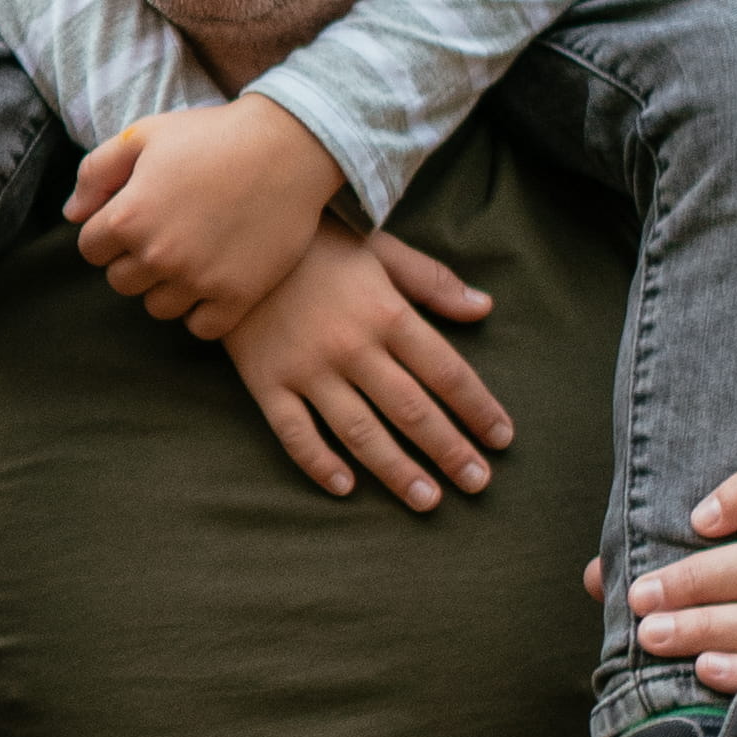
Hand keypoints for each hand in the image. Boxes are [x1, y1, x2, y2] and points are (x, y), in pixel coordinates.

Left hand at [69, 95, 340, 334]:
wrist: (290, 147)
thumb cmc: (213, 135)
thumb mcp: (144, 135)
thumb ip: (96, 173)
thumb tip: (72, 216)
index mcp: (130, 217)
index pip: (91, 250)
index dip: (108, 233)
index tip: (135, 218)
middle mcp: (159, 255)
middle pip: (122, 282)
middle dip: (136, 260)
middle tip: (168, 233)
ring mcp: (199, 280)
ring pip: (158, 307)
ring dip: (167, 286)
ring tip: (192, 254)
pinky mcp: (237, 296)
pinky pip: (201, 327)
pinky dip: (202, 312)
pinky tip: (214, 281)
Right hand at [226, 230, 506, 509]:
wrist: (234, 236)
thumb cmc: (317, 242)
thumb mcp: (381, 250)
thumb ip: (433, 282)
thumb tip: (484, 308)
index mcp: (387, 313)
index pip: (447, 372)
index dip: (479, 409)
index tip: (502, 439)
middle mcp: (352, 347)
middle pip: (412, 410)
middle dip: (450, 451)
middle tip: (478, 484)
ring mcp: (307, 369)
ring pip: (360, 432)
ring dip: (397, 470)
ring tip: (428, 500)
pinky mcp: (266, 383)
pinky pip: (295, 433)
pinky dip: (320, 463)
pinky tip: (346, 488)